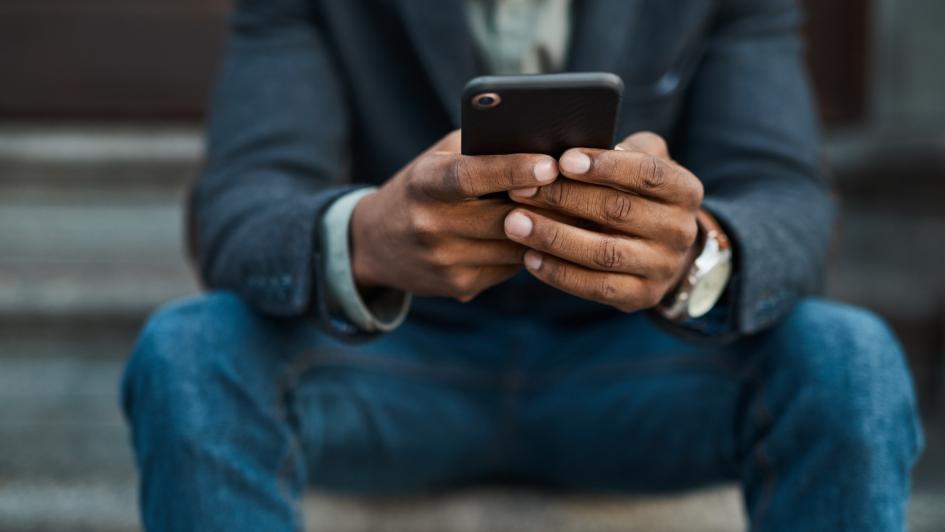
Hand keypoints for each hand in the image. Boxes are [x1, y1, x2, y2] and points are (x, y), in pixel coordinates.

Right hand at [351, 130, 558, 300]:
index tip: (549, 164)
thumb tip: (541, 140)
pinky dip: (530, 249)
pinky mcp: (460, 287)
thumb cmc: (423, 188)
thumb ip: (479, 148)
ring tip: (577, 209)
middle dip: (548, 203)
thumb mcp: (437, 159)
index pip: (469, 177)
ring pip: (516, 246)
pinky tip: (543, 235)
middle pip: (503, 217)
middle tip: (586, 187)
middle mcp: (430, 226)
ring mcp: (445, 261)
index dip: (510, 170)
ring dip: (548, 229)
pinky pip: (511, 267)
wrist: (376, 244)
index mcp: (423, 184)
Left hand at [503, 132, 703, 312]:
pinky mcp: (642, 297)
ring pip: (603, 253)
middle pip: (618, 211)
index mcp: (684, 189)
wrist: (664, 250)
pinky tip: (529, 257)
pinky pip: (596, 287)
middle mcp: (680, 230)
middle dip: (563, 198)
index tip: (563, 160)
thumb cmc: (638, 193)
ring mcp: (663, 267)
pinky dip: (559, 273)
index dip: (605, 166)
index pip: (647, 173)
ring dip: (554, 237)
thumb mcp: (642, 162)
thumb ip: (621, 148)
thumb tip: (570, 143)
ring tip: (515, 223)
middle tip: (521, 189)